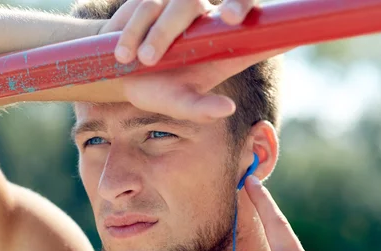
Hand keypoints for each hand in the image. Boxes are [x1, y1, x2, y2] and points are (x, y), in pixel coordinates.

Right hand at [99, 0, 285, 122]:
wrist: (118, 73)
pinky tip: (122, 54)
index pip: (254, 28)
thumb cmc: (157, 90)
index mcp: (224, 46)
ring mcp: (180, 5)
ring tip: (143, 61)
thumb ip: (201, 108)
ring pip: (180, 3)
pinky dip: (134, 30)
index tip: (257, 24)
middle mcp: (207, 20)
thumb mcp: (178, 104)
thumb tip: (228, 109)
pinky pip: (146, 4)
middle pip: (226, 3)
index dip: (262, 21)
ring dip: (160, 33)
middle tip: (232, 18)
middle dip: (236, 4)